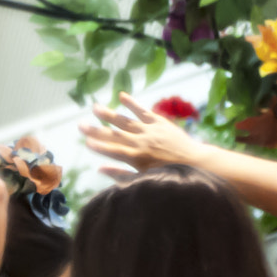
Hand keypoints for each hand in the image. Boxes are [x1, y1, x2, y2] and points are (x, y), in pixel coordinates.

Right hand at [79, 94, 206, 177]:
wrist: (195, 162)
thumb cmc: (169, 175)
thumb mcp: (144, 180)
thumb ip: (121, 174)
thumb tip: (100, 168)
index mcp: (137, 158)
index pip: (113, 151)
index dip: (99, 146)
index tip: (85, 142)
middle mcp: (142, 142)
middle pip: (115, 135)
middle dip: (96, 130)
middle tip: (80, 125)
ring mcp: (151, 130)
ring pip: (126, 121)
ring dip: (109, 115)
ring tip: (94, 108)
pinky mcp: (160, 122)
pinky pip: (143, 111)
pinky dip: (132, 103)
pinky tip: (121, 95)